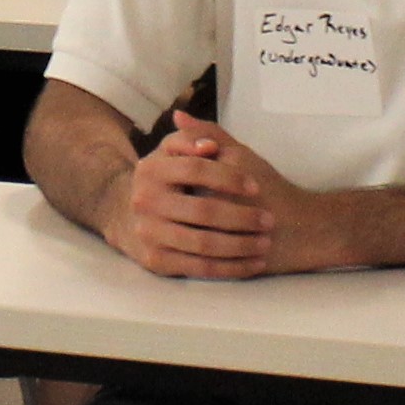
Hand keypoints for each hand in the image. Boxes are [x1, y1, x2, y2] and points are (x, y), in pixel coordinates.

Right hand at [97, 114, 288, 279]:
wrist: (135, 217)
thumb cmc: (172, 181)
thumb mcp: (179, 152)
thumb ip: (198, 137)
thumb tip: (208, 144)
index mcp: (152, 168)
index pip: (197, 169)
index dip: (230, 177)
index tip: (256, 186)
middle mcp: (145, 201)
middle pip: (204, 211)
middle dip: (242, 217)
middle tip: (268, 220)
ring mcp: (149, 233)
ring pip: (204, 243)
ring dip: (241, 245)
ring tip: (265, 243)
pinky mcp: (156, 260)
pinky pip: (200, 268)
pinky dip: (231, 267)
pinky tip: (253, 263)